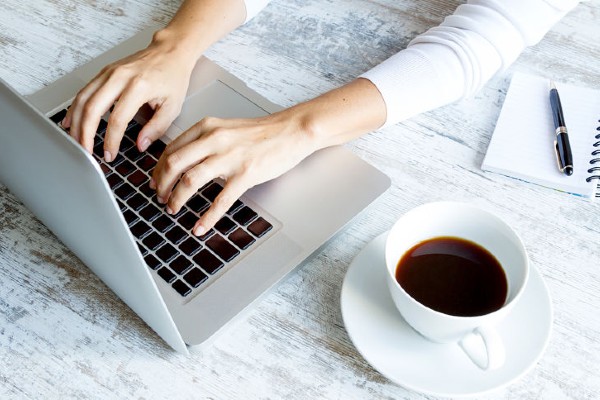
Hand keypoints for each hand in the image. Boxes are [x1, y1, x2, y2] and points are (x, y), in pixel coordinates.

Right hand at [61, 30, 197, 161]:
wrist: (170, 52)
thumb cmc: (172, 77)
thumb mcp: (173, 106)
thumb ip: (157, 128)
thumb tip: (140, 145)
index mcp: (138, 86)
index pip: (118, 119)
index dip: (111, 140)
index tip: (110, 155)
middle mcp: (119, 77)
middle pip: (92, 108)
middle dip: (85, 134)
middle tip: (86, 152)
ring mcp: (109, 73)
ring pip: (83, 99)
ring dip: (76, 122)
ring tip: (76, 141)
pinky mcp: (104, 72)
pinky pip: (84, 91)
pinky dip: (74, 108)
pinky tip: (71, 122)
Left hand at [150, 111, 317, 235]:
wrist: (290, 131)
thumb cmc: (261, 133)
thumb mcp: (226, 128)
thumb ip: (205, 140)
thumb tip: (185, 161)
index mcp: (207, 127)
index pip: (172, 149)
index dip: (158, 169)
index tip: (155, 181)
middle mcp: (214, 140)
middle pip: (174, 164)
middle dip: (161, 185)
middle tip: (160, 198)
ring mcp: (230, 157)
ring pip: (191, 181)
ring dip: (177, 199)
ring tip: (173, 209)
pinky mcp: (245, 174)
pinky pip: (221, 200)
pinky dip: (207, 217)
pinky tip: (201, 226)